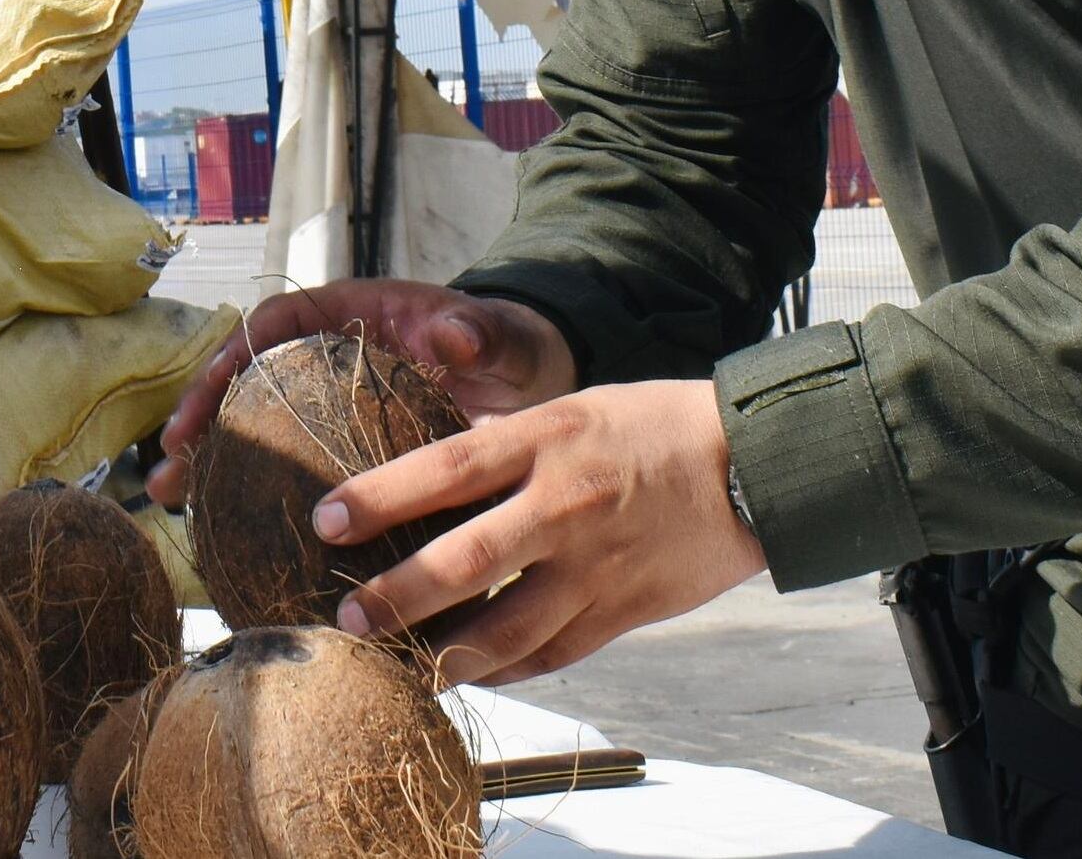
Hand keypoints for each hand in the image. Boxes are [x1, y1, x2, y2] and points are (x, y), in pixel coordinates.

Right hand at [150, 279, 578, 508]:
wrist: (529, 378)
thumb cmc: (509, 346)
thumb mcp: (501, 337)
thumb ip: (480, 332)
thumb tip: (455, 331)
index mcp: (353, 313)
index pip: (275, 323)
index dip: (231, 357)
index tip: (204, 396)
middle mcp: (329, 354)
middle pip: (248, 377)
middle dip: (203, 418)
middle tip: (169, 466)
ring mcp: (332, 402)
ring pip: (259, 424)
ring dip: (215, 461)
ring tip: (175, 506)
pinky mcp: (343, 446)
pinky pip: (291, 463)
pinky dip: (258, 492)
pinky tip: (234, 535)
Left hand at [318, 377, 762, 687]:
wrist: (757, 466)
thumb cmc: (656, 427)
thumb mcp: (575, 409)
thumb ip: (509, 445)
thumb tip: (434, 472)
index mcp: (548, 439)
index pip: (447, 467)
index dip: (380, 495)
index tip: (324, 518)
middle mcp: (565, 504)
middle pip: (465, 560)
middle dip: (398, 594)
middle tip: (349, 614)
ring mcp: (596, 565)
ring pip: (507, 628)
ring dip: (447, 653)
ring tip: (403, 664)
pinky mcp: (625, 610)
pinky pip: (554, 653)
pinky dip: (508, 669)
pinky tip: (473, 672)